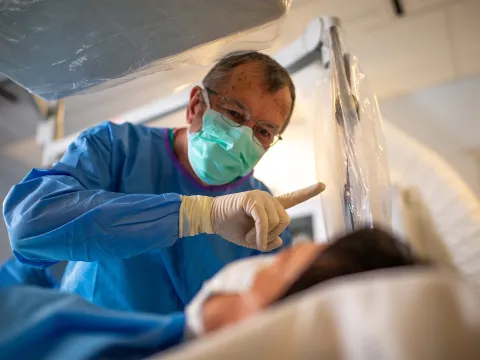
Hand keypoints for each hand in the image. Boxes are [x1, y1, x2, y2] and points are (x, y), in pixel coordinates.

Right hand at [179, 183, 325, 250]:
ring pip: (277, 222)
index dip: (308, 192)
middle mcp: (268, 199)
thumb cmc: (231, 228)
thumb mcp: (253, 241)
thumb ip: (268, 242)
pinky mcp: (252, 199)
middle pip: (286, 221)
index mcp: (270, 207)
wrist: (211, 219)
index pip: (293, 199)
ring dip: (263, 236)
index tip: (323, 185)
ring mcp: (261, 197)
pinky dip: (259, 234)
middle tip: (255, 239)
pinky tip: (252, 239)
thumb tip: (281, 241)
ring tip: (248, 235)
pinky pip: (264, 221)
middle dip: (272, 235)